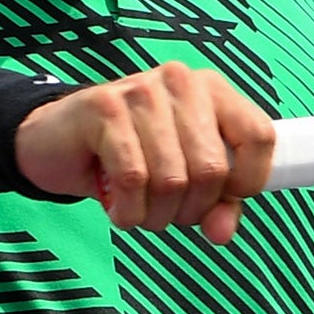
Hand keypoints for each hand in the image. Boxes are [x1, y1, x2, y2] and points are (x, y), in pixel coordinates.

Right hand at [15, 63, 275, 244]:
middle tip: (166, 212)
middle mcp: (182, 81)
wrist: (53, 142)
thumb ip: (216, 203)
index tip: (222, 201)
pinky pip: (134, 179)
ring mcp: (142, 90)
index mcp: (213, 90)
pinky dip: (129, 211)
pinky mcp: (105, 107)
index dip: (248, 183)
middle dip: (191, 210)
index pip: (260, 137)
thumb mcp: (183, 179)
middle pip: (212, 169)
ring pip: (173, 179)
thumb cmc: (128, 158)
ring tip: (139, 209)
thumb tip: (223, 232)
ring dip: (156, 215)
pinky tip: (118, 208)